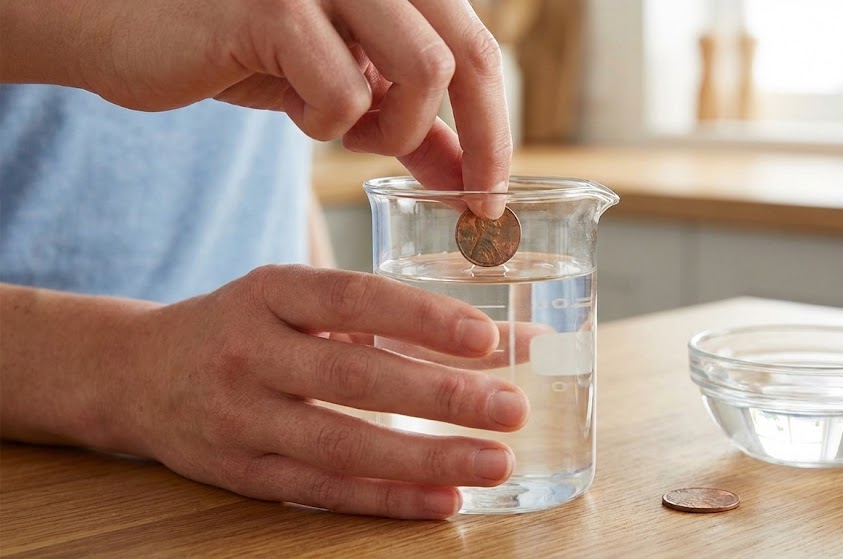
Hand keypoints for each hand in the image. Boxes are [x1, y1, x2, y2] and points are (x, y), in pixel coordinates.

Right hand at [63, 0, 511, 209]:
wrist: (134, 31)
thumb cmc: (242, 52)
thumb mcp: (340, 86)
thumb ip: (406, 123)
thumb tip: (468, 175)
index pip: (476, 50)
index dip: (496, 128)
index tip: (492, 197)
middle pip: (467, 58)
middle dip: (480, 142)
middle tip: (470, 201)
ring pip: (421, 71)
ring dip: (388, 128)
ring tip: (339, 126)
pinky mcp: (277, 6)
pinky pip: (344, 92)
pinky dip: (325, 120)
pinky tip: (287, 101)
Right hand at [121, 265, 528, 518]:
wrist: (139, 374)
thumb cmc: (244, 327)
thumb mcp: (296, 300)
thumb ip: (387, 318)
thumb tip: (504, 339)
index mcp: (269, 292)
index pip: (352, 297)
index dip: (422, 317)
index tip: (488, 337)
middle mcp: (250, 352)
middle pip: (355, 376)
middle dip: (442, 395)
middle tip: (512, 408)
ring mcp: (241, 419)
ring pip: (342, 444)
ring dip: (427, 457)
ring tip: (496, 462)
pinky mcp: (242, 474)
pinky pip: (323, 491)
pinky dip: (388, 499)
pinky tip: (444, 500)